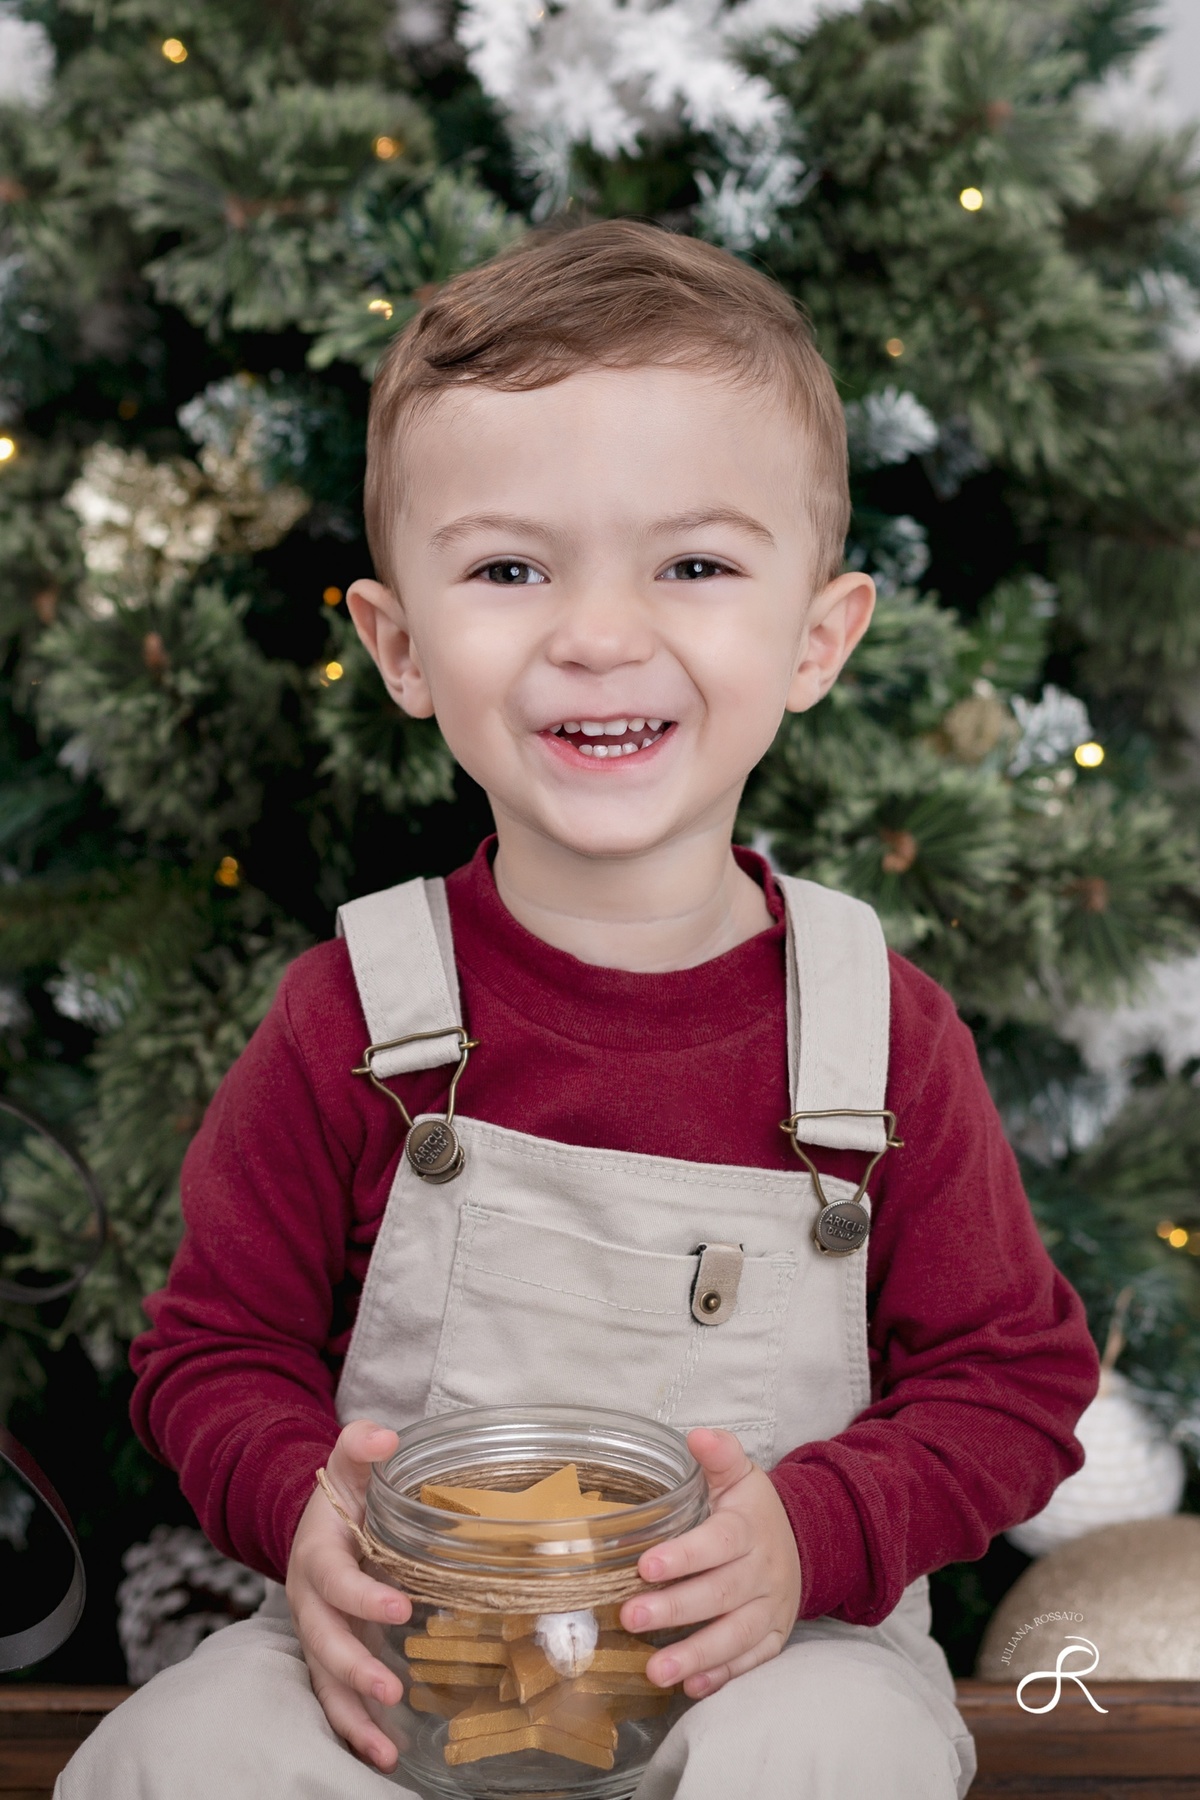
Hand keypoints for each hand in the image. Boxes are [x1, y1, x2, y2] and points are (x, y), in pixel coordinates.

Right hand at [287, 1420, 410, 1770]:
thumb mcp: (346, 1466)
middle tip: (390, 1689)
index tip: (400, 1607)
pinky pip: (335, 1699)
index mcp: (318, 1557)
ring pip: (326, 1683)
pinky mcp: (329, 1656)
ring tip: (385, 1750)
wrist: (310, 1525)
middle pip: (324, 1642)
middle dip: (355, 1669)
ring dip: (352, 1716)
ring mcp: (318, 1634)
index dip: (363, 1596)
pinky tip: (385, 1754)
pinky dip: (355, 1728)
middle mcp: (312, 1603)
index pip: (336, 1580)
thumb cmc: (339, 1497)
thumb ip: (360, 1446)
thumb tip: (385, 1434)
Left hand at [620, 1427, 800, 1699]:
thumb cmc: (754, 1510)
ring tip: (655, 1670)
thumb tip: (697, 1436)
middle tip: (631, 1617)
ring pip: (734, 1636)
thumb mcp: (741, 1475)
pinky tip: (690, 1687)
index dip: (683, 1556)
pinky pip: (749, 1661)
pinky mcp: (772, 1638)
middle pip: (719, 1594)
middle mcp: (762, 1572)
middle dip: (675, 1609)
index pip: (717, 1543)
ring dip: (694, 1654)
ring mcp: (769, 1609)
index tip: (646, 1566)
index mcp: (748, 1530)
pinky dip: (722, 1675)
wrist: (805, 1544)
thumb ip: (720, 1455)